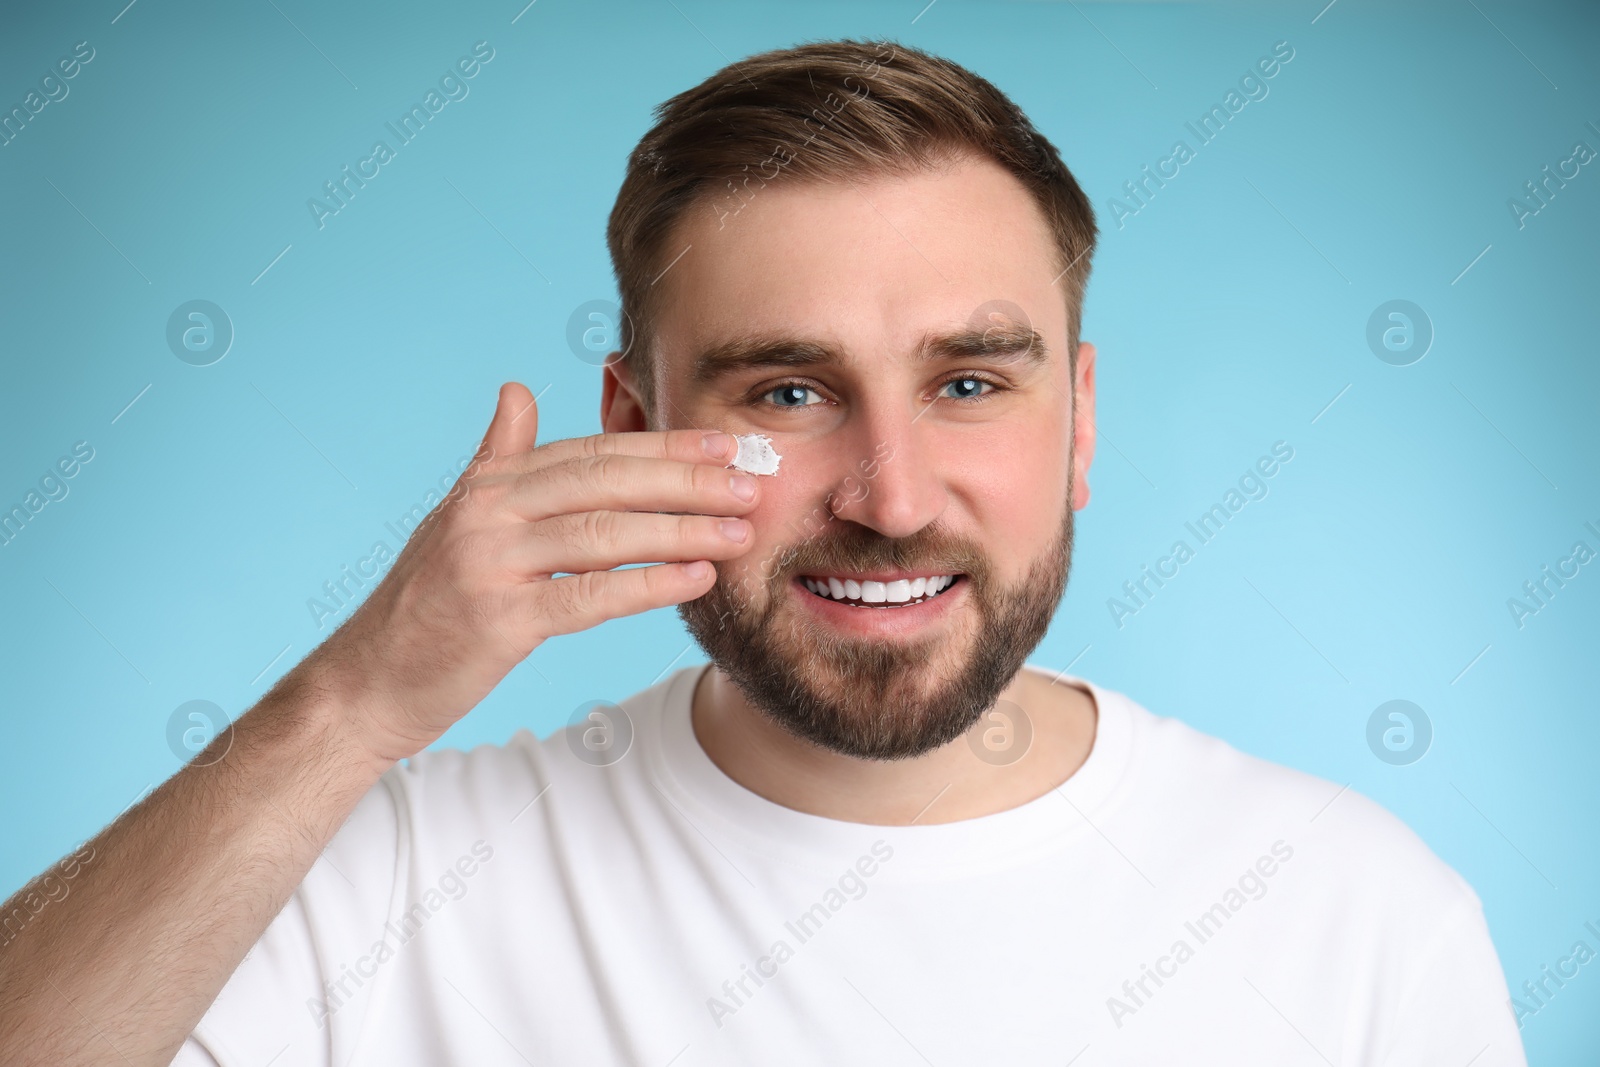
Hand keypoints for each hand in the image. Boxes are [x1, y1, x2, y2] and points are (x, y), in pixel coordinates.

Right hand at [297, 382, 758, 765]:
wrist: (366, 682)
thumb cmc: (426, 604)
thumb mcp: (457, 520)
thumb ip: (496, 456)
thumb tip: (517, 389)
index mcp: (488, 486)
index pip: (591, 453)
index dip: (661, 446)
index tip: (723, 444)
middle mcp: (487, 513)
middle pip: (606, 482)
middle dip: (686, 479)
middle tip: (751, 480)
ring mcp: (490, 564)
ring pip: (604, 534)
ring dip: (682, 529)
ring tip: (741, 530)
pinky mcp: (497, 621)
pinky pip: (588, 596)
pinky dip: (648, 584)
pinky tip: (695, 578)